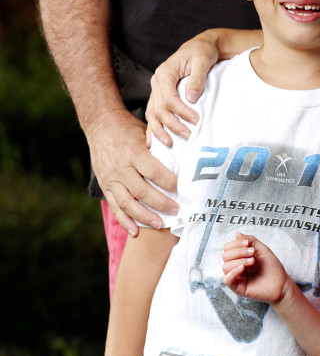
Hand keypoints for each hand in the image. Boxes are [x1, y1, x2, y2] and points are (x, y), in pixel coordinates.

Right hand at [89, 110, 178, 235]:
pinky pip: (114, 206)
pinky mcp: (104, 185)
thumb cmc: (129, 128)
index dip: (169, 183)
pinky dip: (124, 220)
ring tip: (160, 224)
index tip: (183, 190)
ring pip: (127, 203)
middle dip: (161, 203)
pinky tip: (135, 231)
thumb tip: (183, 159)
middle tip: (177, 210)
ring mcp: (110, 179)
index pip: (154, 172)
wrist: (100, 124)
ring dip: (144, 216)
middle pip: (142, 191)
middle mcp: (120, 168)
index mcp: (133, 152)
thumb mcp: (145, 132)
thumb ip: (159, 147)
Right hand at [146, 36, 220, 144]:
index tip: (196, 121)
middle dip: (173, 124)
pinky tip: (152, 142)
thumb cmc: (202, 52)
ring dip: (160, 130)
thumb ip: (197, 78)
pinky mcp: (159, 96)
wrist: (200, 47)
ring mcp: (156, 90)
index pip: (169, 98)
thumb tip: (191, 98)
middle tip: (188, 136)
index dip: (181, 112)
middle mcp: (156, 82)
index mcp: (164, 73)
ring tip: (170, 144)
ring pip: (152, 114)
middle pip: (159, 109)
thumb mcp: (202, 60)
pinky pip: (152, 114)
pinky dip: (152, 128)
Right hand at [222, 233, 288, 303]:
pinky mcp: (237, 288)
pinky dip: (233, 272)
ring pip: (225, 266)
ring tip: (252, 261)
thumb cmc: (272, 267)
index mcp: (240, 257)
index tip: (248, 243)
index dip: (236, 243)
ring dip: (238, 260)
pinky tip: (243, 268)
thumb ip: (250, 240)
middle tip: (252, 253)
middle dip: (238, 251)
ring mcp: (236, 277)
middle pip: (225, 256)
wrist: (281, 283)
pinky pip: (227, 280)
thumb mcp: (262, 249)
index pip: (228, 248)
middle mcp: (236, 266)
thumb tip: (237, 234)